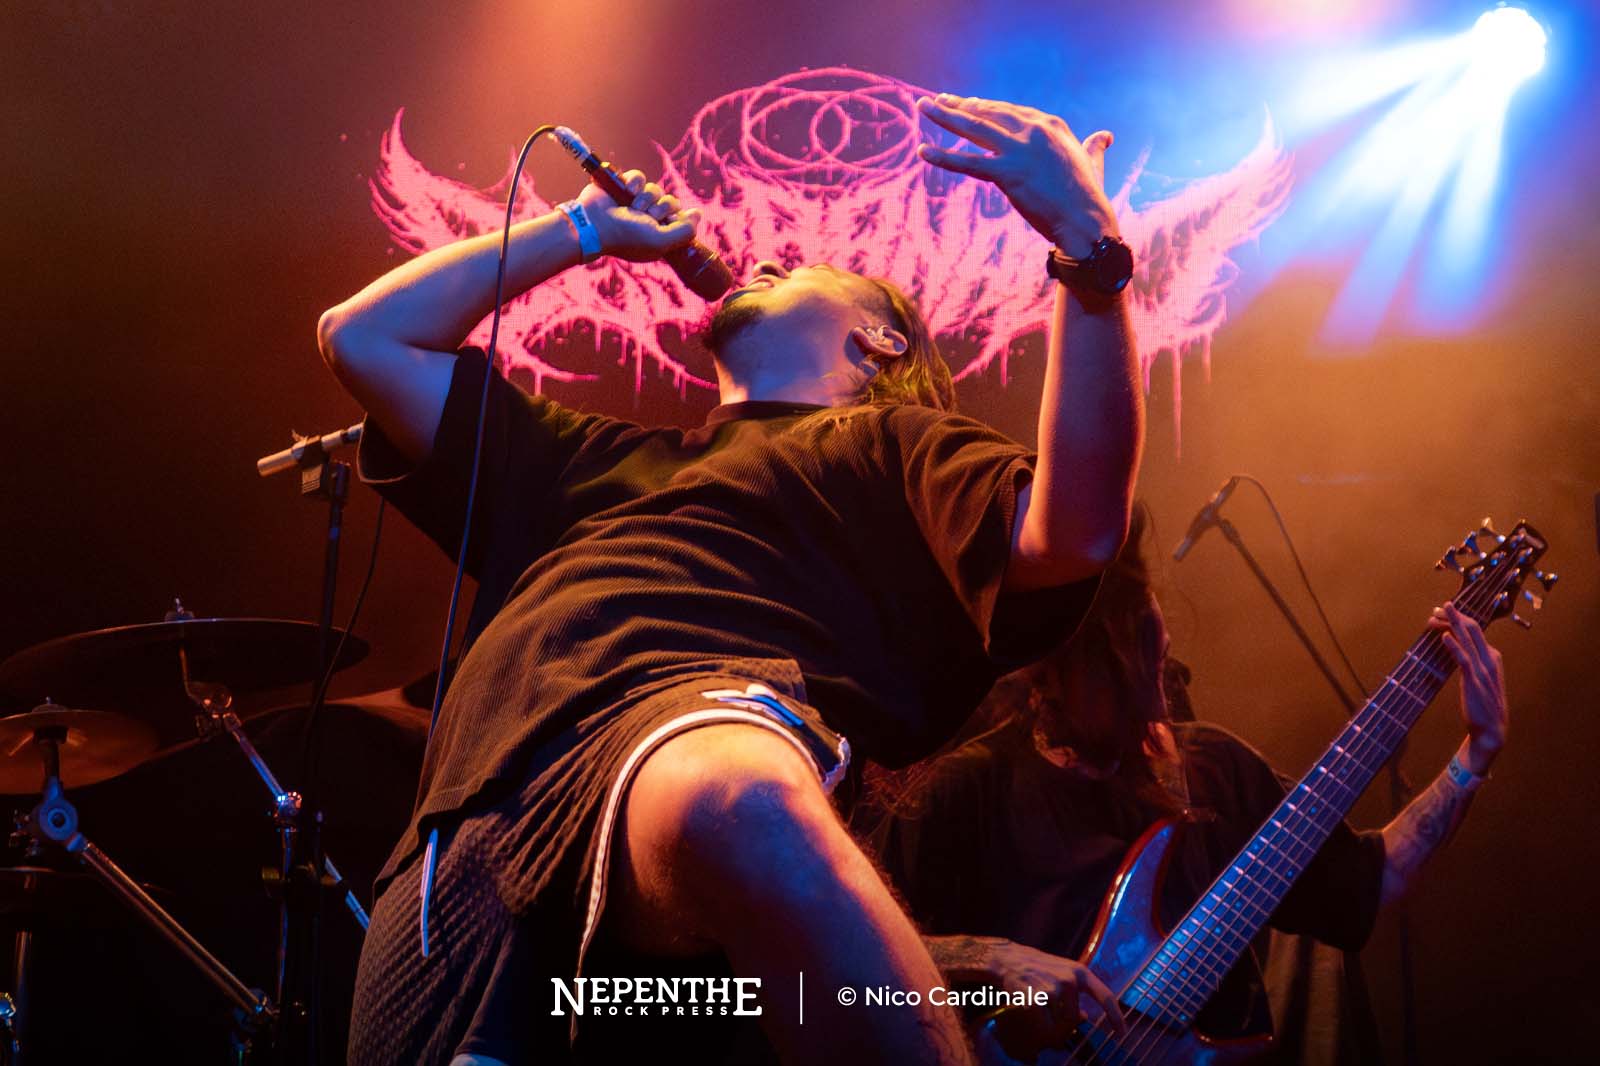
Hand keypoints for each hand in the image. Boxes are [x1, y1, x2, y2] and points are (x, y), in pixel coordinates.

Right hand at [576, 169, 701, 262]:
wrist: (593, 224)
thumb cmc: (626, 236)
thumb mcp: (661, 241)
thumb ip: (685, 231)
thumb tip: (698, 214)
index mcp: (657, 234)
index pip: (679, 219)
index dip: (676, 218)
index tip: (666, 223)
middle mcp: (647, 219)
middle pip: (670, 202)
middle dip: (660, 208)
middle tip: (645, 216)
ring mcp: (635, 202)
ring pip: (655, 189)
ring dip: (645, 197)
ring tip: (631, 207)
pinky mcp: (623, 187)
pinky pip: (639, 177)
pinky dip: (633, 182)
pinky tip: (625, 191)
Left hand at [915, 94, 1117, 255]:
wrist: (1086, 221)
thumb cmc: (1089, 197)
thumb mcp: (1091, 162)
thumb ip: (1093, 146)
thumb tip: (1105, 136)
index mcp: (1051, 125)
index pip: (1010, 111)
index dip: (985, 107)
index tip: (966, 103)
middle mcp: (1034, 131)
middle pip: (988, 113)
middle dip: (960, 105)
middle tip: (937, 100)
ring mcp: (1020, 151)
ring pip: (975, 128)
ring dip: (946, 116)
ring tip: (924, 107)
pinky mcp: (1008, 173)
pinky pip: (969, 162)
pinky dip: (944, 156)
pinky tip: (923, 151)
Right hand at [930, 935, 1124, 1047]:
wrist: (1006, 959)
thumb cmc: (1035, 968)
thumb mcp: (1061, 973)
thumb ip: (1077, 993)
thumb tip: (1086, 1018)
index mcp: (1079, 972)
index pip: (1106, 997)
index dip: (1116, 1017)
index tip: (1122, 1034)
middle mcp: (1070, 980)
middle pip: (1075, 1019)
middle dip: (1064, 1026)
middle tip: (1050, 1019)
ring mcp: (1053, 989)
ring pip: (1059, 1025)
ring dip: (1049, 1026)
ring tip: (1037, 1010)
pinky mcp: (1037, 999)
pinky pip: (1043, 1026)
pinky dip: (1036, 1024)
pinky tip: (1027, 1009)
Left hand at [1428, 603, 1507, 773]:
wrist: (1492, 731)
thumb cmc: (1482, 704)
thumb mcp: (1479, 679)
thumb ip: (1472, 663)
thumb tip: (1458, 648)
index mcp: (1492, 657)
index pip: (1475, 631)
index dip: (1458, 619)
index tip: (1441, 613)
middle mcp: (1490, 659)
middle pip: (1472, 629)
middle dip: (1454, 616)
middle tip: (1438, 608)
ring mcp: (1483, 669)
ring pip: (1468, 639)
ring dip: (1451, 624)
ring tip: (1438, 612)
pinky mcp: (1475, 681)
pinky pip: (1464, 660)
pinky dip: (1455, 647)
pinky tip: (1445, 636)